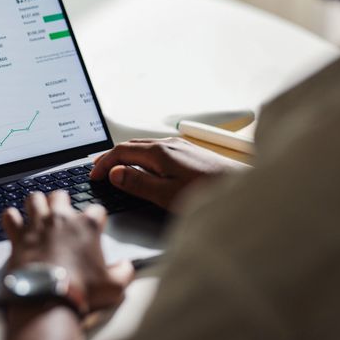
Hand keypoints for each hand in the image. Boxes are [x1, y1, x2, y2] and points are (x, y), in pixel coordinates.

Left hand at [1, 191, 133, 318]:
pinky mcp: (18, 236)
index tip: (94, 227)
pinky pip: (10, 216)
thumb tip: (126, 267)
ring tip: (38, 212)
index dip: (96, 218)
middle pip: (60, 195)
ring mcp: (37, 225)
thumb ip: (124, 273)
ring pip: (34, 198)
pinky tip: (15, 223)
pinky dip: (11, 219)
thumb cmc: (80, 291)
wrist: (48, 299)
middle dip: (62, 202)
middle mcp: (61, 220)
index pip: (96, 210)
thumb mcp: (113, 286)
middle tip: (62, 214)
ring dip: (36, 204)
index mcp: (86, 226)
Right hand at [90, 137, 247, 211]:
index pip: (121, 152)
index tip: (93, 175)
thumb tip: (115, 173)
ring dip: (127, 156)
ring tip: (116, 168)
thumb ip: (138, 183)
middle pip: (131, 146)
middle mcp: (169, 144)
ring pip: (145, 147)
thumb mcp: (166, 195)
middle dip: (112, 157)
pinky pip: (158, 150)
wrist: (245, 189)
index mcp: (160, 152)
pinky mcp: (191, 152)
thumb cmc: (207, 194)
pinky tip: (145, 167)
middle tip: (98, 169)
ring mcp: (181, 146)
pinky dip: (142, 157)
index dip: (104, 163)